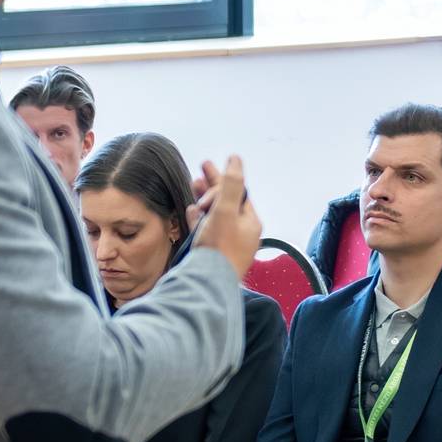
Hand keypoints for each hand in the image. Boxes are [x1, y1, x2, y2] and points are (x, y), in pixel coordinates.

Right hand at [191, 157, 264, 276]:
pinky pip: (207, 231)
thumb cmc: (219, 247)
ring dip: (204, 198)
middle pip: (227, 202)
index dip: (223, 179)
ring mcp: (227, 244)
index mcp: (250, 223)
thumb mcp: (225, 210)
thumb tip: (236, 159)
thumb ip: (230, 184)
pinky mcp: (213, 253)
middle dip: (213, 184)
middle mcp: (241, 233)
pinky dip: (199, 218)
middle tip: (202, 167)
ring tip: (194, 183)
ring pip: (215, 215)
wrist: (208, 282)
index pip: (238, 193)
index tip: (207, 166)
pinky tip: (191, 209)